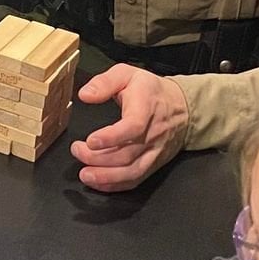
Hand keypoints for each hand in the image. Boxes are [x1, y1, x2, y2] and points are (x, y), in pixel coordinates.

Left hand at [70, 64, 188, 191]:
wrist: (181, 107)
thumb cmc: (150, 91)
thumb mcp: (127, 74)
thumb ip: (104, 82)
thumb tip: (85, 94)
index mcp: (146, 108)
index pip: (133, 127)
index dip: (111, 137)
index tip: (90, 140)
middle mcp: (152, 134)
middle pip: (127, 154)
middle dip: (98, 158)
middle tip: (77, 151)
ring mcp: (153, 152)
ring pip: (132, 171)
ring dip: (106, 177)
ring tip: (85, 174)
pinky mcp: (153, 164)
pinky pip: (136, 179)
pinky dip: (116, 185)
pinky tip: (99, 182)